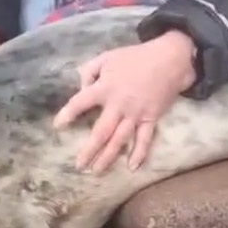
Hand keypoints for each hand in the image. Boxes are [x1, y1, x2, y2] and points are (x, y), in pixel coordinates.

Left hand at [53, 30, 196, 173]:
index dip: (69, 114)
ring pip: (120, 140)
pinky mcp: (151, 118)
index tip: (58, 126)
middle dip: (89, 150)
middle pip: (101, 132)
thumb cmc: (135, 57)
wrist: (169, 59)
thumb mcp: (107, 57)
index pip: (81, 102)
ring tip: (97, 171)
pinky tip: (132, 167)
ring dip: (108, 157)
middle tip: (79, 166)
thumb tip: (82, 88)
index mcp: (105, 88)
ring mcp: (135, 114)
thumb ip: (89, 71)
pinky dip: (139, 153)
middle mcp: (118, 105)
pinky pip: (144, 139)